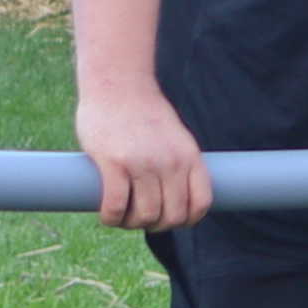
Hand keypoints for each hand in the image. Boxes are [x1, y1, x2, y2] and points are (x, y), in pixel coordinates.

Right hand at [80, 78, 210, 230]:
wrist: (117, 82)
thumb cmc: (142, 111)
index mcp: (189, 156)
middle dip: (155, 225)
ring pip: (144, 216)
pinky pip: (116, 207)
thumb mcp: (174, 135)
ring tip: (120, 216)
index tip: (170, 219)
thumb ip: (177, 162)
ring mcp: (143, 164)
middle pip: (171, 216)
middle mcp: (170, 162)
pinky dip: (111, 218)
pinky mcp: (114, 163)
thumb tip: (172, 195)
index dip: (186, 220)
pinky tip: (106, 214)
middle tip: (139, 218)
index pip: (200, 203)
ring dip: (130, 224)